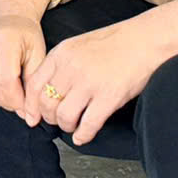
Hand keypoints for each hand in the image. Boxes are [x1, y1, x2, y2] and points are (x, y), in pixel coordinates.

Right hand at [0, 0, 53, 117]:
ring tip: (13, 95)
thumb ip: (35, 85)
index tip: (29, 108)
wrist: (7, 16)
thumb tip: (32, 118)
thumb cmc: (26, 35)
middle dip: (10, 103)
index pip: (6, 81)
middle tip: (23, 104)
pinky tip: (0, 89)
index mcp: (4, 42)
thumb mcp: (39, 54)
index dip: (18, 100)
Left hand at [35, 0, 177, 144]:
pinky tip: (83, 136)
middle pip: (46, 103)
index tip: (33, 117)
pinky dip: (82, 135)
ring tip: (73, 126)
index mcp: (61, 54)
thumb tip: (47, 90)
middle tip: (57, 121)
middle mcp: (71, 68)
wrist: (146, 40)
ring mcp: (90, 83)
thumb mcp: (78, 46)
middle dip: (49, 118)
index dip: (31, 106)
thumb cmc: (115, 44)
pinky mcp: (109, 96)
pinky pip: (88, 124)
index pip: (34, 85)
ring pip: (64, 116)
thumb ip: (61, 65)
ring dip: (66, 126)